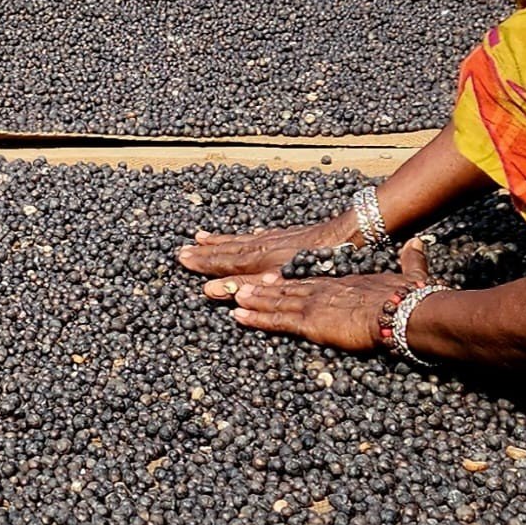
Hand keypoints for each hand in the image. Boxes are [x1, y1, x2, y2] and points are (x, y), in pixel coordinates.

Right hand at [177, 214, 357, 278]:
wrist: (344, 236)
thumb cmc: (313, 261)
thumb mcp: (277, 280)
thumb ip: (246, 286)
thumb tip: (211, 290)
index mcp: (257, 259)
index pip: (222, 261)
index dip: (202, 261)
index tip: (182, 258)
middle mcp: (263, 245)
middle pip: (228, 249)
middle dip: (206, 250)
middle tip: (184, 248)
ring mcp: (276, 238)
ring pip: (242, 239)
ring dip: (222, 240)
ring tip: (204, 236)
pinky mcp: (290, 234)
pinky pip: (260, 234)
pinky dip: (248, 235)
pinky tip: (250, 234)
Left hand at [204, 240, 435, 351]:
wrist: (402, 311)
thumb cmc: (408, 297)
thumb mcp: (409, 275)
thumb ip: (410, 260)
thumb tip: (417, 243)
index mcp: (345, 282)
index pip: (311, 278)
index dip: (290, 277)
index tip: (273, 275)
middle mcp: (325, 288)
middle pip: (286, 286)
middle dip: (259, 284)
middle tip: (236, 282)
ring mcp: (315, 303)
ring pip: (275, 300)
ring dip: (251, 298)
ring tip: (228, 295)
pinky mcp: (310, 321)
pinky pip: (277, 319)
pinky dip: (256, 316)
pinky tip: (238, 315)